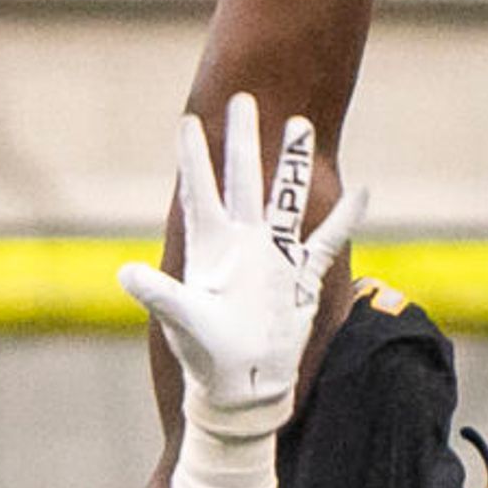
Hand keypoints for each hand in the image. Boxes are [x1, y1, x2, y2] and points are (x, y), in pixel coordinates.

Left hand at [127, 93, 329, 452]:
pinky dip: (343, 219)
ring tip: (301, 126)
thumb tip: (125, 274)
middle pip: (243, 180)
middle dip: (243, 141)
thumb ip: (159, 296)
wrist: (241, 387)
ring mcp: (272, 257)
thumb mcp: (181, 323)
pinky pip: (326, 241)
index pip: (200, 191)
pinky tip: (362, 192)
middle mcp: (242, 243)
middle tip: (243, 100)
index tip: (188, 119)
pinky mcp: (300, 278)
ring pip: (285, 200)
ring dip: (293, 166)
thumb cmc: (206, 357)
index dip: (193, 156)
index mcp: (211, 248)